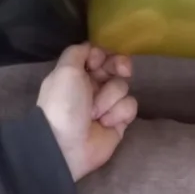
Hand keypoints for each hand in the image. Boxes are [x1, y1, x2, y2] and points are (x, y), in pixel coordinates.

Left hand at [37, 43, 136, 181]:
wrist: (66, 145)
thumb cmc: (64, 104)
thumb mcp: (65, 70)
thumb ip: (79, 52)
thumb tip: (93, 48)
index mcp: (77, 73)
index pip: (99, 55)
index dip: (103, 55)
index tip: (100, 61)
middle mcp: (92, 86)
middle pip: (116, 67)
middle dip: (119, 67)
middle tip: (122, 70)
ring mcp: (106, 104)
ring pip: (123, 87)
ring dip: (110, 98)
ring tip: (95, 113)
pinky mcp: (119, 121)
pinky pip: (129, 106)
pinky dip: (118, 113)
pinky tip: (105, 123)